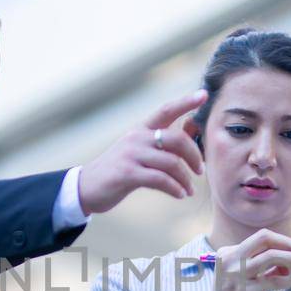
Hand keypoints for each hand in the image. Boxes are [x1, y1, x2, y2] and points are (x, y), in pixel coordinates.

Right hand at [76, 89, 207, 213]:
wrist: (86, 187)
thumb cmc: (119, 169)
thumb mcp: (139, 151)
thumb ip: (163, 142)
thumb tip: (192, 127)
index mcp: (141, 130)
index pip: (167, 110)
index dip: (186, 102)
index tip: (205, 94)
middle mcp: (137, 138)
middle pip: (177, 139)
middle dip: (194, 155)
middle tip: (200, 171)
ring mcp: (131, 155)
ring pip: (172, 162)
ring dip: (186, 179)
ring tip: (189, 190)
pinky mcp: (128, 174)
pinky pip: (160, 179)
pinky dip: (175, 188)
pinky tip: (180, 195)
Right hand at [190, 229, 290, 290]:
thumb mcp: (247, 282)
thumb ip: (265, 269)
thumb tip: (290, 260)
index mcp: (227, 253)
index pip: (261, 238)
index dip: (283, 241)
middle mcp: (229, 260)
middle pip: (264, 239)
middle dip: (290, 243)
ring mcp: (234, 275)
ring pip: (271, 257)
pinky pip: (274, 281)